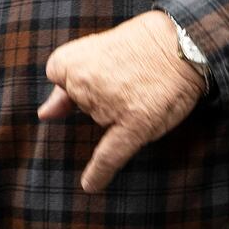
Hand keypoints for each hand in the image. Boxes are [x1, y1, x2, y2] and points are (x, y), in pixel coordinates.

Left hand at [37, 10, 206, 192]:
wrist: (184, 42)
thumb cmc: (142, 43)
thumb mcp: (96, 47)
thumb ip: (64, 82)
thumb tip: (44, 115)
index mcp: (70, 60)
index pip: (61, 79)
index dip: (85, 73)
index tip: (105, 64)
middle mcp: (84, 83)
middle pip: (82, 102)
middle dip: (102, 92)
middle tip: (131, 74)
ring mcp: (108, 106)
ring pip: (102, 120)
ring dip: (117, 112)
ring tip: (144, 87)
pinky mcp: (134, 124)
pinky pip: (109, 155)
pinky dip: (100, 172)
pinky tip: (90, 185)